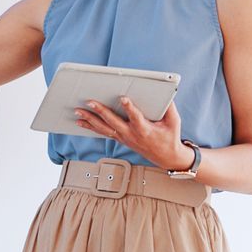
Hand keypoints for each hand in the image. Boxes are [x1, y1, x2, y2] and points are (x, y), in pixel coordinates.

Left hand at [73, 99, 191, 169]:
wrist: (166, 158)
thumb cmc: (170, 137)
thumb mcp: (174, 121)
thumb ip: (169, 107)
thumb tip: (166, 92)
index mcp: (145, 129)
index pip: (136, 117)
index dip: (130, 108)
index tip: (123, 98)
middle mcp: (131, 134)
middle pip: (113, 122)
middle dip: (100, 111)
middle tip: (89, 102)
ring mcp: (124, 138)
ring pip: (104, 129)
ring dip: (90, 120)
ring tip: (78, 112)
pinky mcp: (120, 139)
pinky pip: (103, 133)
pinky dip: (91, 127)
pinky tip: (80, 122)